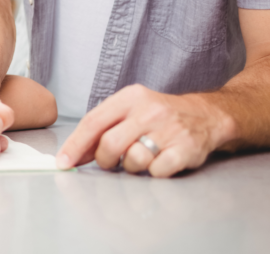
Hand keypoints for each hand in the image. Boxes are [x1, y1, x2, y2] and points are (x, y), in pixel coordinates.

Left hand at [57, 84, 234, 177]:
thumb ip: (102, 128)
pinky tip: (159, 161)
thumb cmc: (158, 116)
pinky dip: (153, 172)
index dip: (75, 145)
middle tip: (110, 162)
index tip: (63, 162)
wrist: (205, 115)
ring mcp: (169, 129)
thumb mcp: (129, 110)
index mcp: (129, 97)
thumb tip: (74, 154)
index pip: (93, 122)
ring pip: (133, 159)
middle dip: (104, 160)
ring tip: (140, 157)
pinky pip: (157, 171)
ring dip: (131, 166)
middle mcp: (149, 111)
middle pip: (109, 144)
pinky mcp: (185, 148)